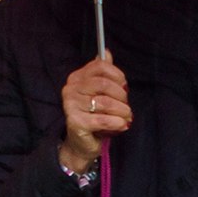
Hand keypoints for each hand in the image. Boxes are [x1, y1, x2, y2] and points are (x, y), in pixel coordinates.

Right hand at [58, 56, 129, 171]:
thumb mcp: (100, 93)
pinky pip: (104, 119)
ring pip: (106, 102)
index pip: (100, 66)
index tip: (124, 87)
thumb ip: (103, 73)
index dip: (118, 76)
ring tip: (126, 118)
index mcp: (77, 78)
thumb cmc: (94, 115)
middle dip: (122, 96)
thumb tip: (106, 53)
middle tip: (126, 107)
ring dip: (123, 111)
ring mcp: (71, 105)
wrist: (82, 143)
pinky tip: (121, 125)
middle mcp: (71, 89)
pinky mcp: (75, 122)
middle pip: (104, 84)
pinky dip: (117, 122)